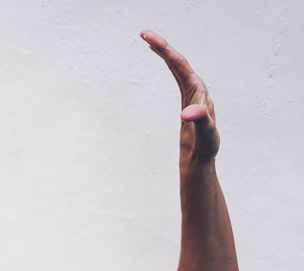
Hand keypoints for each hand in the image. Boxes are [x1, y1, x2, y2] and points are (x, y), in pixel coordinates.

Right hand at [142, 30, 218, 159]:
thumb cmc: (206, 147)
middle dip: (162, 46)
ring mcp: (192, 92)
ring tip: (149, 39)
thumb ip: (200, 120)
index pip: (180, 66)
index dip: (166, 51)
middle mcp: (197, 88)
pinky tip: (161, 58)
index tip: (149, 40)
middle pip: (178, 61)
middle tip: (144, 33)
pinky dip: (168, 64)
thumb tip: (188, 113)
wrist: (203, 158)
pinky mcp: (186, 98)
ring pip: (177, 66)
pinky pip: (176, 74)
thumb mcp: (205, 135)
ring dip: (164, 51)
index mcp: (199, 92)